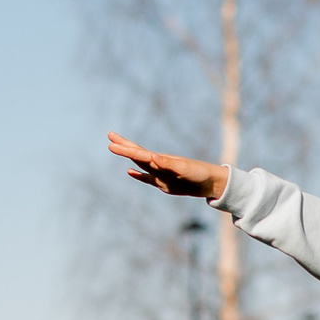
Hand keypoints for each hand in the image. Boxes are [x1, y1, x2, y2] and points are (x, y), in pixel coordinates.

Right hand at [108, 133, 227, 199]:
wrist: (210, 182)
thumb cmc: (198, 173)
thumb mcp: (183, 168)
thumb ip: (167, 164)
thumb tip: (152, 156)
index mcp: (161, 160)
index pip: (139, 154)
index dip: (125, 149)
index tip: (111, 143)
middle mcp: (158, 165)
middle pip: (137, 154)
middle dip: (123, 146)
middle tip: (110, 136)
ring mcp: (159, 174)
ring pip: (139, 164)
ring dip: (128, 156)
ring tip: (115, 148)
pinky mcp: (163, 183)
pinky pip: (146, 178)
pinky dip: (137, 175)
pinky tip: (129, 171)